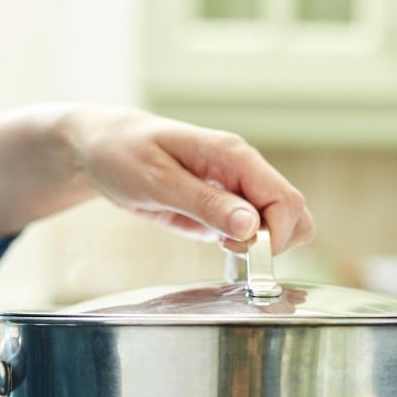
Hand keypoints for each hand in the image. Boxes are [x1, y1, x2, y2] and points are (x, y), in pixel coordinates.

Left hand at [64, 107, 314, 253]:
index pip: (286, 201)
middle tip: (229, 248)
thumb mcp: (158, 181)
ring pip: (283, 223)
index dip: (274, 236)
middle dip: (274, 242)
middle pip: (295, 213)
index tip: (240, 250)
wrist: (102, 146)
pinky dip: (247, 244)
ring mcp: (239, 188)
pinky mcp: (228, 204)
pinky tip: (215, 239)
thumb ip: (207, 204)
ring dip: (262, 244)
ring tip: (221, 242)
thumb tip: (252, 227)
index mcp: (234, 156)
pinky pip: (257, 229)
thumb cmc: (123, 154)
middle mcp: (245, 170)